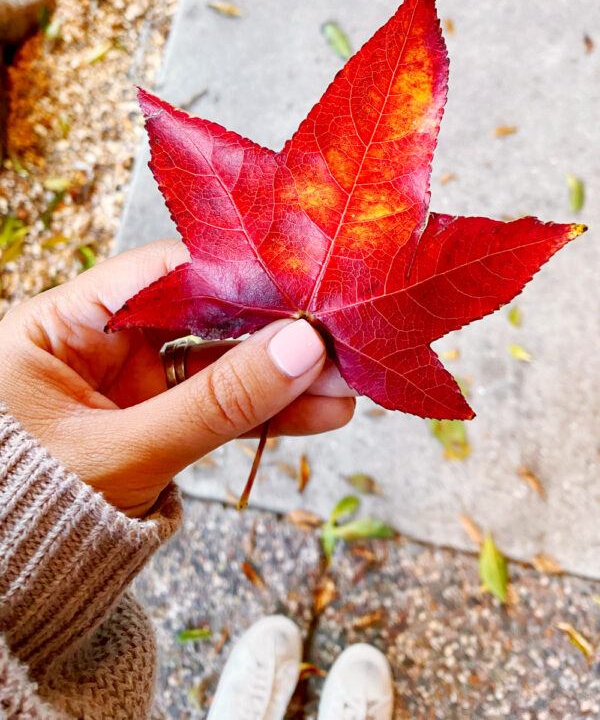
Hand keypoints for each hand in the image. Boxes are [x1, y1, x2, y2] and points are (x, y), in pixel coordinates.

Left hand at [0, 240, 354, 516]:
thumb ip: (216, 402)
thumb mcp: (126, 452)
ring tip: (343, 386)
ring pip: (218, 365)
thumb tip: (302, 346)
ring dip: (280, 377)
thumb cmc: (35, 513)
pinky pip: (217, 407)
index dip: (234, 274)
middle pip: (200, 317)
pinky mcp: (156, 420)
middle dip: (271, 332)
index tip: (300, 282)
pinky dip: (263, 412)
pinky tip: (316, 412)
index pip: (160, 273)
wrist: (15, 595)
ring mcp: (131, 384)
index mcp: (63, 325)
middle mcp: (100, 344)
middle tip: (335, 341)